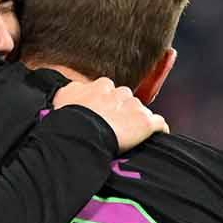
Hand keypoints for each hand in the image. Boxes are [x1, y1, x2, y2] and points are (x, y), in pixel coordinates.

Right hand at [53, 78, 168, 153]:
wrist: (81, 133)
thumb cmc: (68, 118)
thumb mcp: (63, 95)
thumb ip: (73, 89)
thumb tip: (75, 88)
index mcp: (102, 86)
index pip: (109, 90)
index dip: (107, 103)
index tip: (102, 114)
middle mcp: (120, 93)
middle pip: (127, 99)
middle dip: (123, 110)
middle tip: (114, 126)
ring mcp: (134, 107)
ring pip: (141, 110)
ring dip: (137, 120)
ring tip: (129, 136)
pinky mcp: (145, 122)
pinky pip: (159, 123)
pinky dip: (159, 128)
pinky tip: (156, 135)